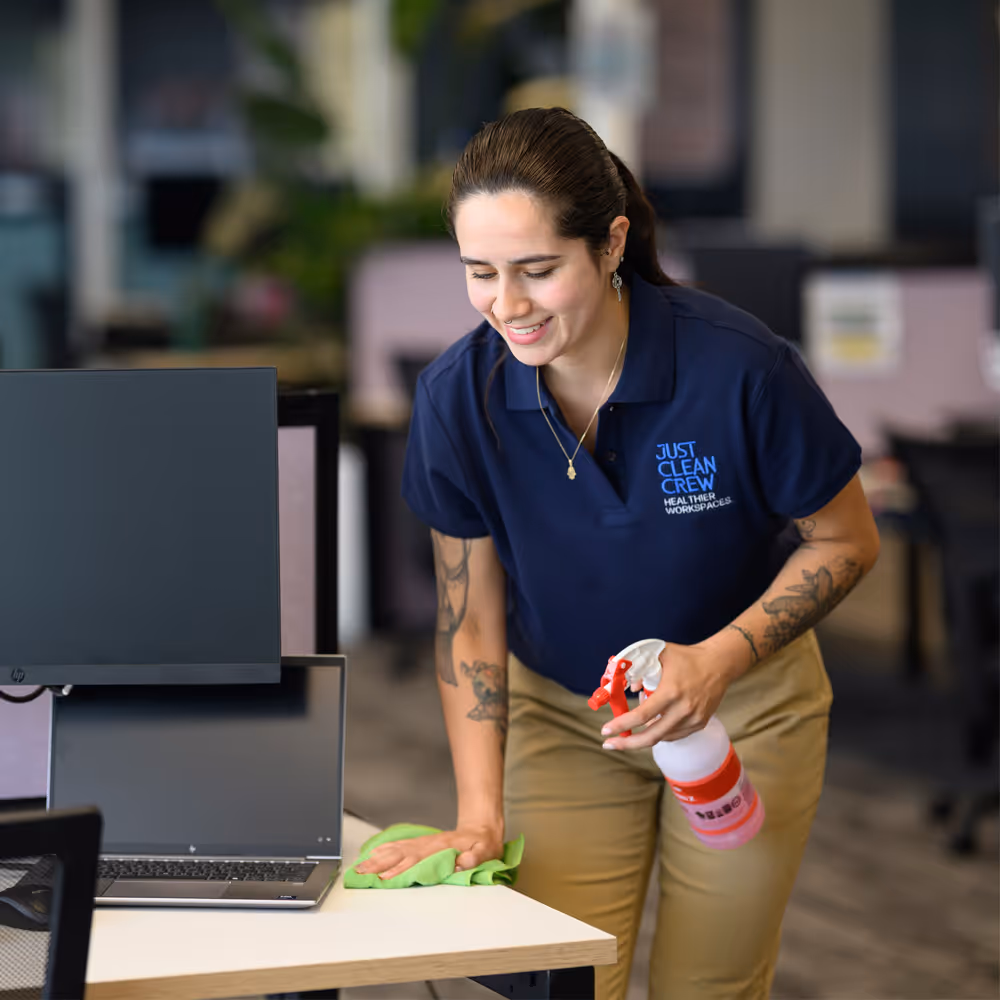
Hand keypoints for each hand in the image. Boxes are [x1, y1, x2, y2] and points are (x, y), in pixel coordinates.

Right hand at [353, 822, 504, 879]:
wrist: (482, 827)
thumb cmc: (483, 844)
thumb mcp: (486, 851)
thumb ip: (474, 857)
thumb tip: (461, 862)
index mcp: (441, 849)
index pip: (415, 862)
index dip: (399, 871)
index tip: (382, 880)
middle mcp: (427, 845)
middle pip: (399, 856)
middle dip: (378, 866)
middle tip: (360, 875)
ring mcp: (422, 843)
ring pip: (395, 850)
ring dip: (377, 859)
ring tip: (359, 867)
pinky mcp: (420, 843)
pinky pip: (399, 845)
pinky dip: (384, 849)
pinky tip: (372, 853)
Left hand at [600, 642, 731, 748]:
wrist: (720, 663)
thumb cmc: (688, 657)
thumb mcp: (660, 654)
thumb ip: (640, 667)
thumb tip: (628, 687)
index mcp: (671, 692)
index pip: (641, 715)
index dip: (621, 725)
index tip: (606, 731)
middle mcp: (683, 709)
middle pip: (651, 736)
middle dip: (627, 743)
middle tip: (610, 744)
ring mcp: (694, 719)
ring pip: (662, 736)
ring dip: (644, 734)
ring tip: (634, 724)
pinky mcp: (700, 723)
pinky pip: (674, 734)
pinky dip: (660, 732)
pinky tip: (651, 724)